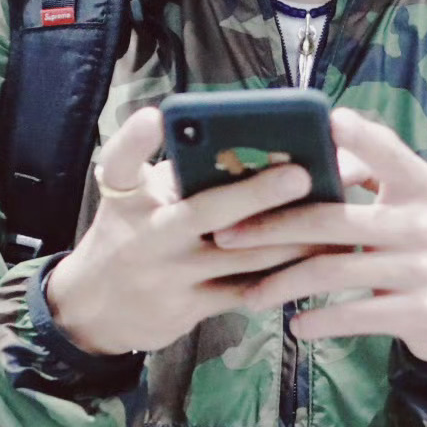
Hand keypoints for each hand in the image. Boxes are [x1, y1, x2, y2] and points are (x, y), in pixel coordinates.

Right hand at [44, 106, 332, 358]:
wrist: (94, 310)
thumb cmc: (131, 234)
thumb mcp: (137, 198)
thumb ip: (178, 174)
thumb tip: (250, 148)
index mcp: (125, 195)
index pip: (121, 161)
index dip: (136, 139)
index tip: (156, 117)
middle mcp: (144, 234)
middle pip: (202, 211)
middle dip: (255, 194)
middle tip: (302, 174)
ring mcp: (166, 275)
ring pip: (238, 255)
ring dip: (289, 237)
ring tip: (333, 216)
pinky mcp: (186, 308)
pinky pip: (243, 290)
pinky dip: (282, 274)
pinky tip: (317, 259)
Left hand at [205, 108, 426, 365]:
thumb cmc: (420, 242)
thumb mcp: (410, 201)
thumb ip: (372, 172)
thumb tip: (314, 141)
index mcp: (419, 185)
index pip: (387, 152)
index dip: (359, 136)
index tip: (326, 122)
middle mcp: (422, 223)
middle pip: (332, 221)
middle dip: (271, 229)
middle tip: (226, 238)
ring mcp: (421, 269)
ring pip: (334, 272)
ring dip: (282, 283)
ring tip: (250, 296)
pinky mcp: (417, 310)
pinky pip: (354, 315)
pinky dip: (319, 320)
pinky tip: (295, 325)